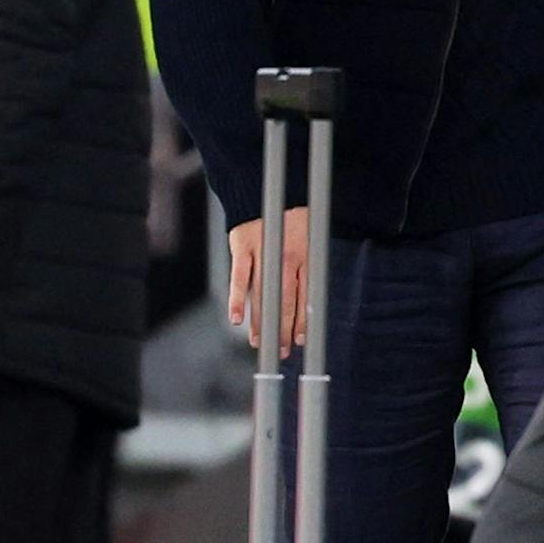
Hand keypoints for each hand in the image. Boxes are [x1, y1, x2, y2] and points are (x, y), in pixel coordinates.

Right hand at [227, 206, 309, 358]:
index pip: (306, 294)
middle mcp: (287, 256)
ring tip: (260, 343)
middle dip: (284, 327)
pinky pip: (239, 278)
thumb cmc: (289, 218)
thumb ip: (304, 267)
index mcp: (305, 256)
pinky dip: (237, 299)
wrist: (266, 193)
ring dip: (262, 321)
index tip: (301, 340)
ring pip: (263, 293)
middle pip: (286, 299)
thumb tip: (305, 300)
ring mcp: (264, 252)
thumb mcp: (307, 239)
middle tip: (282, 350)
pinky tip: (236, 319)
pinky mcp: (242, 248)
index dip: (303, 319)